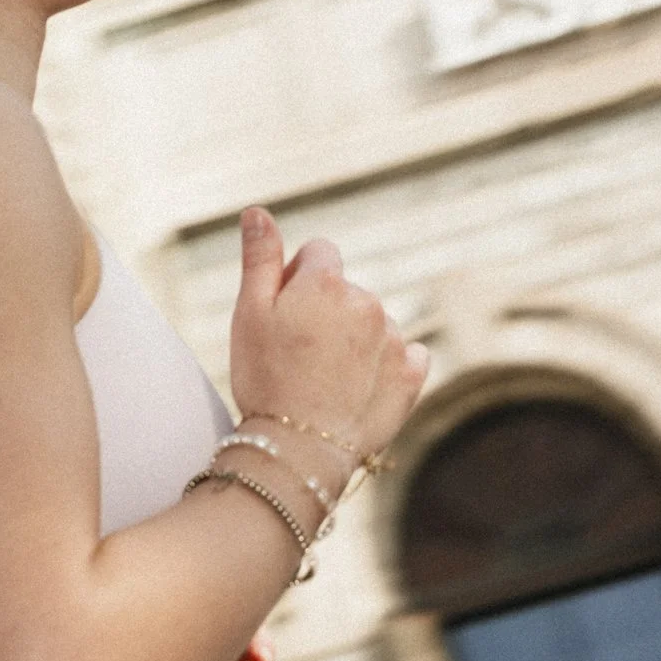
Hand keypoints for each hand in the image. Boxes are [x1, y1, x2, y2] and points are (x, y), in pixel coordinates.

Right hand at [229, 209, 428, 476]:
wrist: (298, 450)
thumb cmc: (264, 379)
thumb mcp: (248, 314)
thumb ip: (259, 258)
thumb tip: (256, 210)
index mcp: (327, 282)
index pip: (319, 253)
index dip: (297, 279)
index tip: (285, 314)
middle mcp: (368, 302)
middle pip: (347, 290)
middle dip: (327, 311)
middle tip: (299, 354)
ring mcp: (393, 339)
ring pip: (373, 322)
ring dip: (355, 339)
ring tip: (325, 378)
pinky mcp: (411, 375)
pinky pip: (407, 353)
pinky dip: (388, 364)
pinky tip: (361, 386)